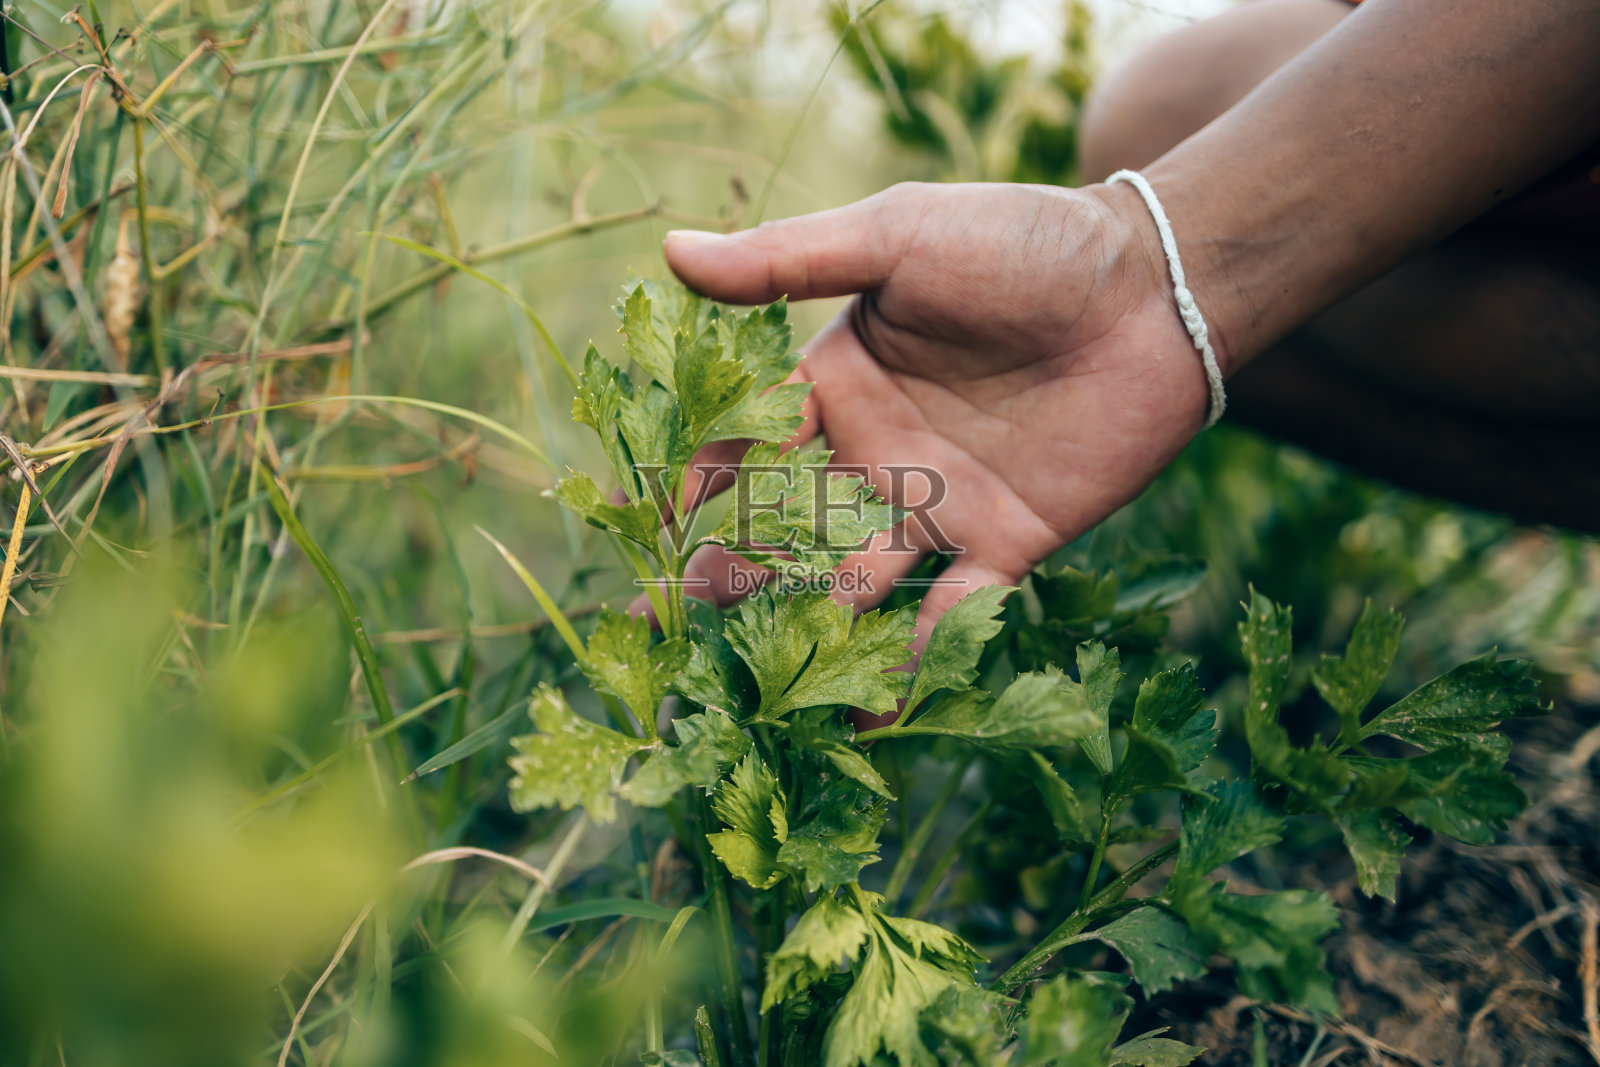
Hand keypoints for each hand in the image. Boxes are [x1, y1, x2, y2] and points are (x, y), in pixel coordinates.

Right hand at [661, 181, 1215, 656]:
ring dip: (808, 625)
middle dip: (733, 571)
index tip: (647, 535)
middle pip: (787, 526)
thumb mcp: (896, 238)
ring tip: (759, 681)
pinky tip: (869, 713)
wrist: (1152, 287)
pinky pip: (951, 614)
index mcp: (837, 385)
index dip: (696, 488)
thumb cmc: (1022, 244)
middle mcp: (875, 453)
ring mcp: (936, 505)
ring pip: (853, 579)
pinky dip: (915, 662)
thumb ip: (789, 261)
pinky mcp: (1004, 543)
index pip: (746, 447)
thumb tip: (671, 251)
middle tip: (677, 622)